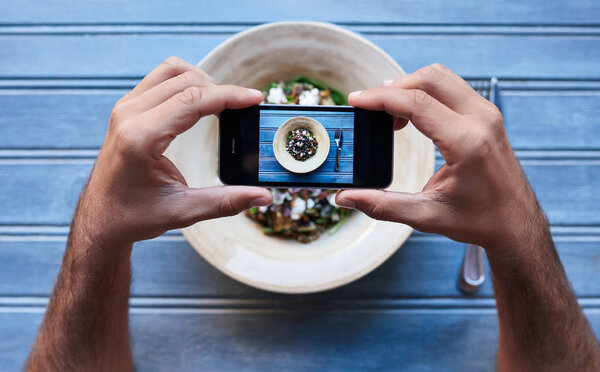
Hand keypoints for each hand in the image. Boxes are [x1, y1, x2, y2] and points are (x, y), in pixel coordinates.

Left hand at [79, 56, 271, 246]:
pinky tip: (199, 102)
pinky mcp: (126, 109)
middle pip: (185, 79)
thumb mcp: (183, 211)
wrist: (100, 219)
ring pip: (171, 71)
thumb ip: (226, 202)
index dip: (229, 96)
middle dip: (220, 89)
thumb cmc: (135, 216)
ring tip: (222, 102)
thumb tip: (263, 196)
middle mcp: (129, 116)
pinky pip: (159, 80)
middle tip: (243, 107)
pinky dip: (185, 84)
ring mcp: (125, 109)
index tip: (255, 98)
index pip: (193, 100)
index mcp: (141, 137)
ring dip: (201, 80)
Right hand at [336, 64, 542, 250]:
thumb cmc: (477, 221)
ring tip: (388, 114)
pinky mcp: (487, 115)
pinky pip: (451, 87)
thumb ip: (382, 205)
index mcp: (467, 143)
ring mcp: (487, 114)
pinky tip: (410, 116)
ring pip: (440, 77)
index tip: (355, 100)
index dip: (380, 98)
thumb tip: (345, 198)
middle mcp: (481, 120)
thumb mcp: (426, 216)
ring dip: (409, 87)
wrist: (516, 224)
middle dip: (392, 87)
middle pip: (429, 78)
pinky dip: (425, 92)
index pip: (416, 102)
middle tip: (368, 108)